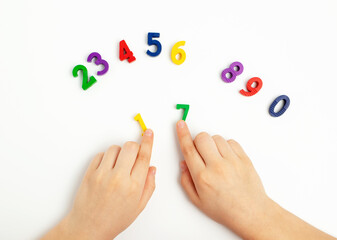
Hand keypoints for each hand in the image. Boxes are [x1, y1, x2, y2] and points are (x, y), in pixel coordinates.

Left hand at [42, 129, 155, 239]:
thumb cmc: (114, 219)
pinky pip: (100, 154)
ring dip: (119, 153)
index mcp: (134, 186)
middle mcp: (118, 178)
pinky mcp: (90, 173)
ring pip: (114, 148)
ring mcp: (102, 174)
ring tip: (118, 165)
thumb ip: (149, 186)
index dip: (148, 142)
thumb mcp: (138, 206)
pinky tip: (108, 168)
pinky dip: (106, 158)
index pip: (144, 156)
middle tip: (133, 155)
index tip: (148, 133)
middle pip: (130, 147)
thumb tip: (151, 168)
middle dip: (134, 147)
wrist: (89, 227)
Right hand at [176, 120, 267, 237]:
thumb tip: (184, 164)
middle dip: (198, 141)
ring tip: (216, 157)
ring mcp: (232, 161)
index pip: (188, 149)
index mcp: (203, 177)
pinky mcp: (244, 158)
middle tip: (201, 151)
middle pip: (202, 138)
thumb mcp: (198, 201)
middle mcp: (217, 167)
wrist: (251, 213)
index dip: (182, 134)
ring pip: (216, 138)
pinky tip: (226, 158)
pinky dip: (226, 146)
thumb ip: (186, 181)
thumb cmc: (225, 209)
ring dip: (212, 144)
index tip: (180, 125)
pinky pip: (231, 141)